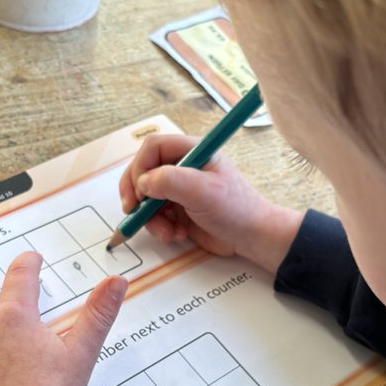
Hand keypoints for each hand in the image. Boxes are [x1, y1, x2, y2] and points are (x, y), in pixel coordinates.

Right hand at [120, 133, 302, 272]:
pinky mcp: (179, 210)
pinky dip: (161, 227)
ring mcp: (180, 189)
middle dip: (137, 194)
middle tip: (133, 211)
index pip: (153, 147)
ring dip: (151, 218)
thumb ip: (169, 181)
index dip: (140, 167)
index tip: (139, 192)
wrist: (252, 238)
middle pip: (144, 172)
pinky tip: (177, 235)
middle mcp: (183, 167)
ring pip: (147, 198)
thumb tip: (143, 183)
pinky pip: (156, 216)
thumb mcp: (202, 191)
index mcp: (192, 151)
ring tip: (169, 232)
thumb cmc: (236, 209)